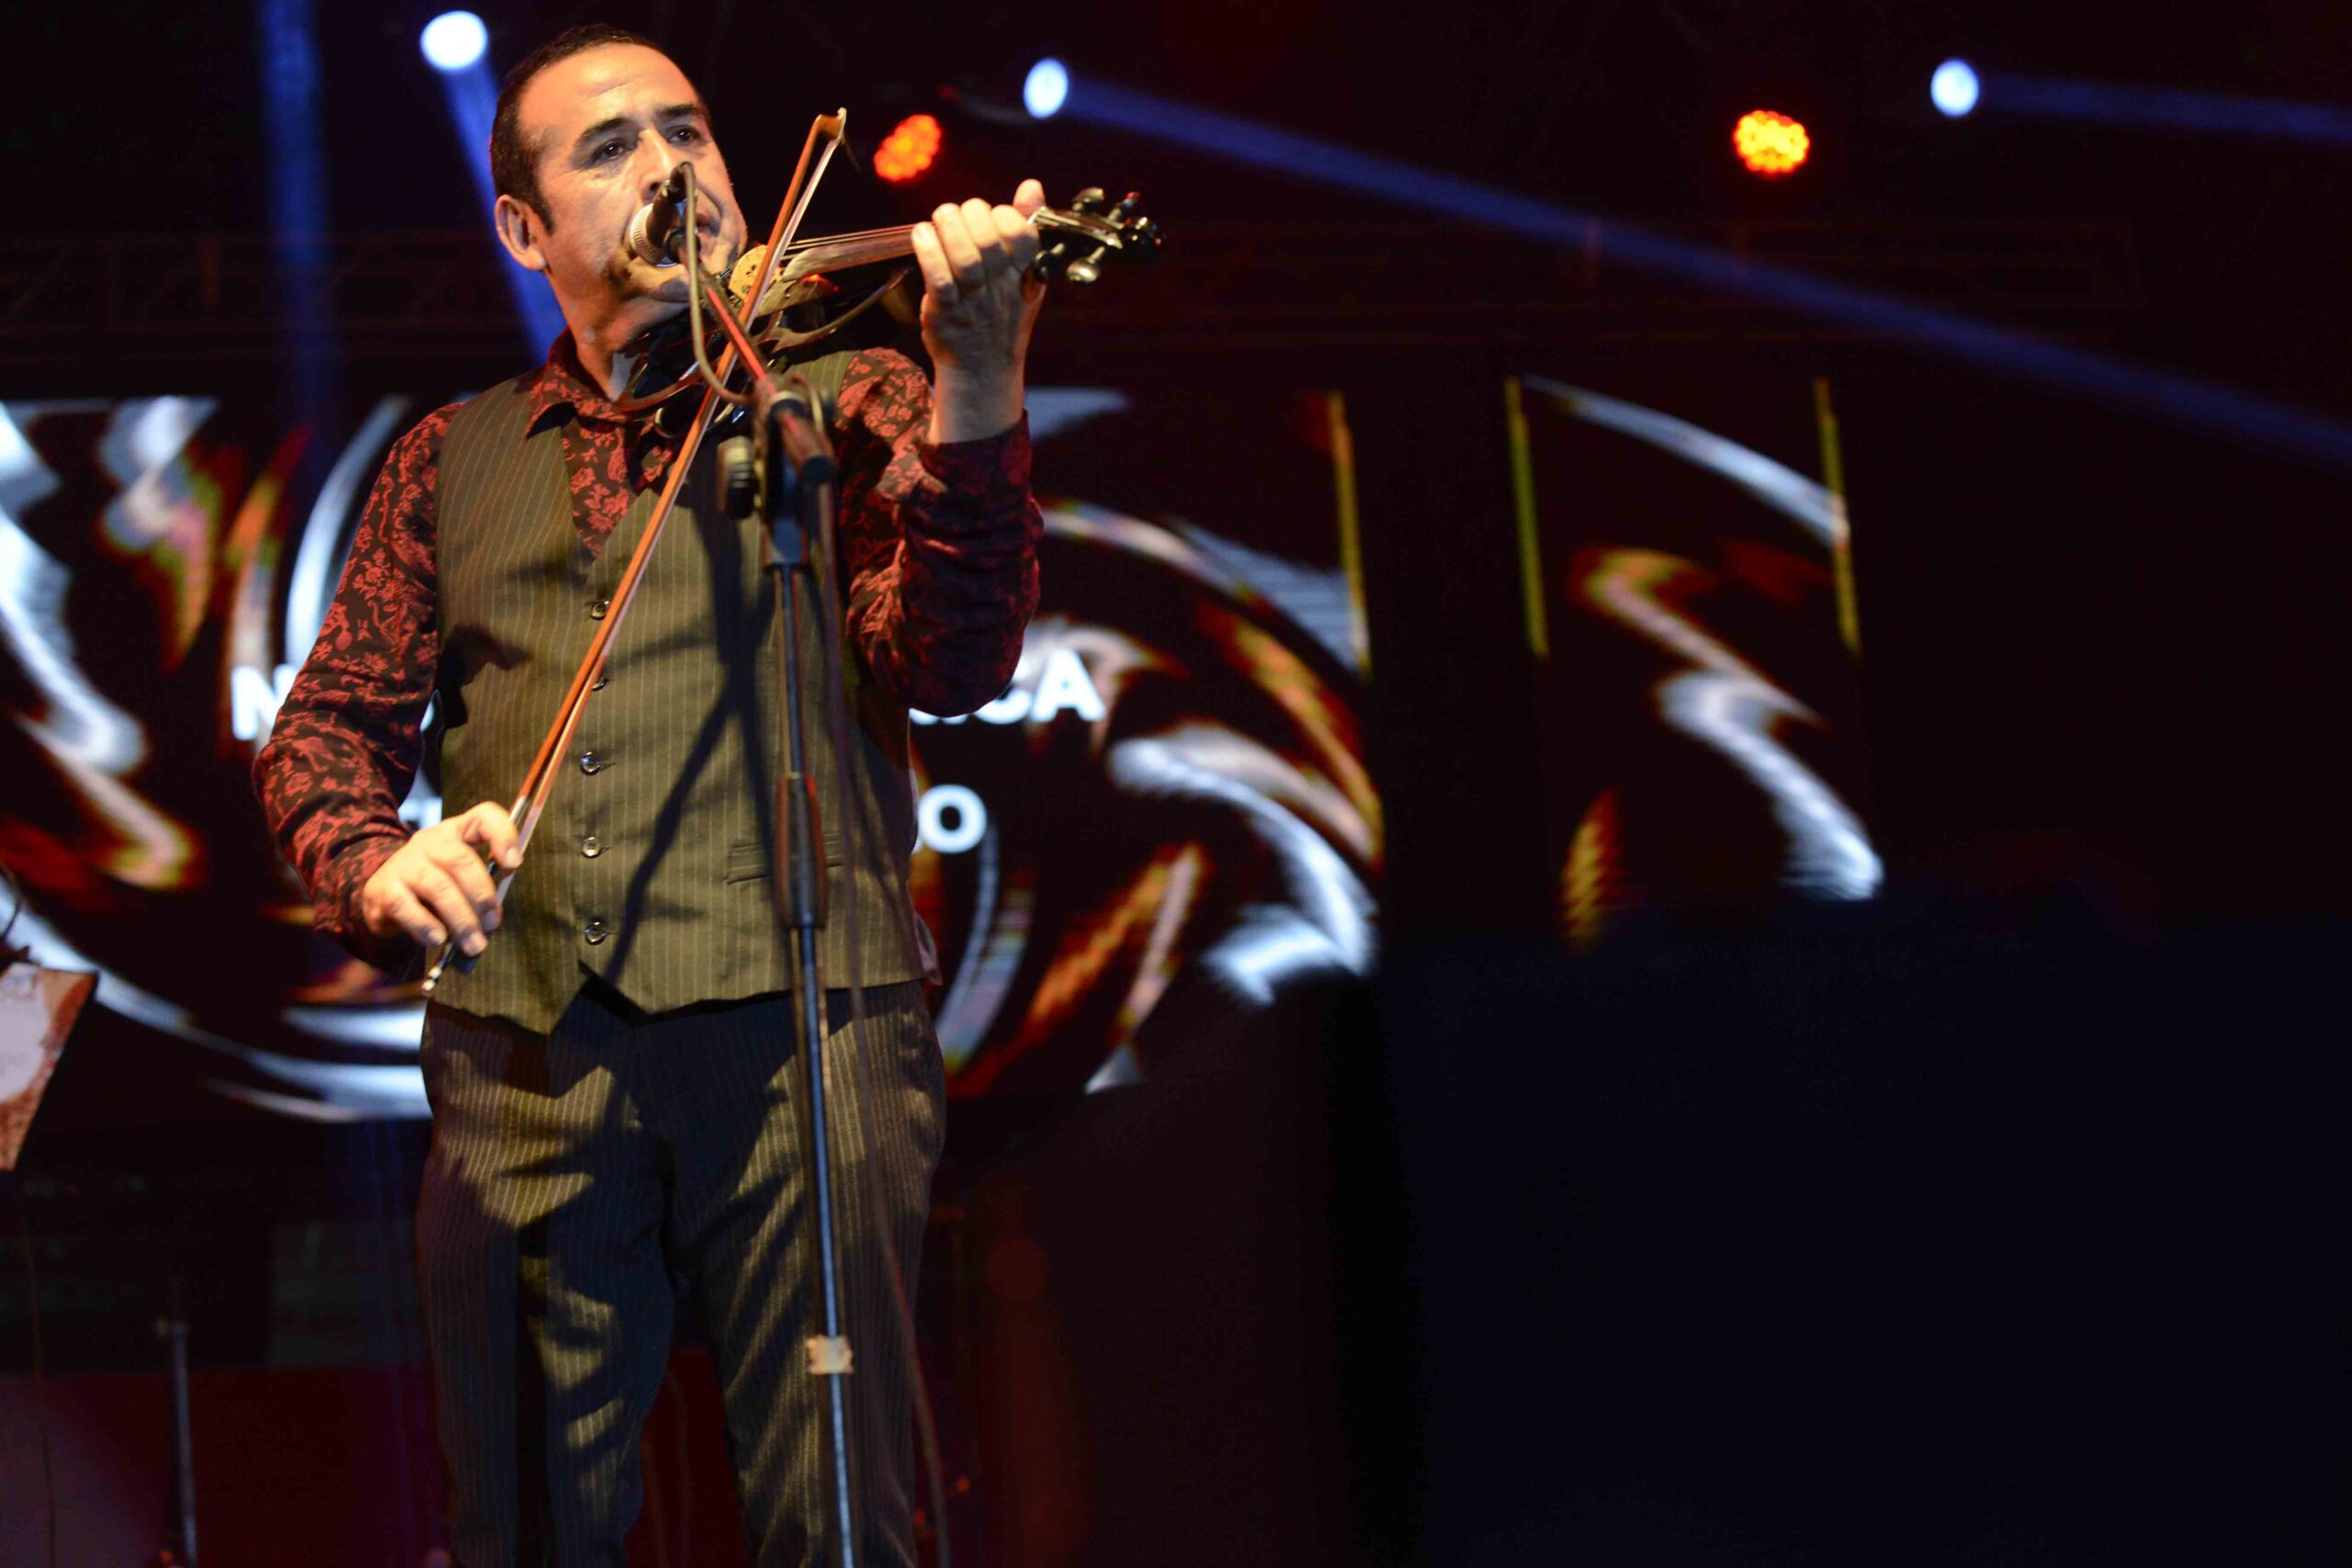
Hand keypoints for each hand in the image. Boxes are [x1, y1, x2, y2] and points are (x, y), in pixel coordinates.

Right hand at [359, 801, 520, 955]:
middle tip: (492, 924)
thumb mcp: (457, 878)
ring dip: (461, 919)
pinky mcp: (384, 889)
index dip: (503, 836)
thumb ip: (480, 888)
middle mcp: (429, 842)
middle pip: (461, 860)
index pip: (484, 817)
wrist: (381, 895)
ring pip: (438, 887)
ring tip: (473, 944)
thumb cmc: (432, 886)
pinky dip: (425, 926)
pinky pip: (406, 907)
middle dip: (482, 896)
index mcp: (456, 833)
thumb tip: (493, 918)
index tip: (515, 864)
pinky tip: (438, 940)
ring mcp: (404, 863)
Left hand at [910, 180, 1047, 441]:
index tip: (990, 218)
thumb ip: (1026, 229)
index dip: (1003, 215)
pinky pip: (938, 277)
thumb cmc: (1001, 316)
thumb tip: (1031, 186)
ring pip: (964, 256)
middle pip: (988, 238)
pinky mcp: (945, 311)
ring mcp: (973, 300)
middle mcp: (1000, 287)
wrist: (982, 370)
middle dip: (968, 214)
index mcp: (1024, 275)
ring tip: (938, 220)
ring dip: (947, 227)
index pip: (1022, 233)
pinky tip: (921, 235)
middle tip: (955, 215)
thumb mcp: (1025, 276)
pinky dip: (927, 250)